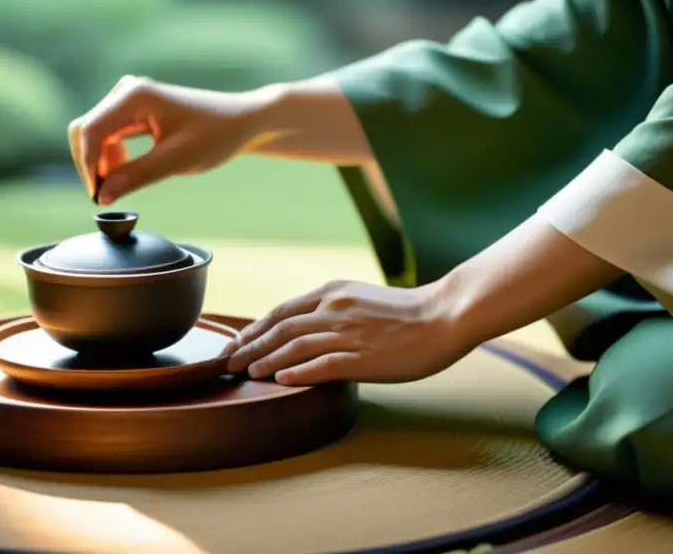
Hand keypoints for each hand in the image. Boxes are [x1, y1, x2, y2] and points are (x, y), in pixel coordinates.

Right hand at [68, 75, 269, 203]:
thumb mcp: (177, 161)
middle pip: (85, 130)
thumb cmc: (216, 135)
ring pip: (94, 134)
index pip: (91, 131)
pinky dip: (111, 156)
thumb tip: (102, 195)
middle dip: (91, 165)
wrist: (243, 121)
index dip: (89, 166)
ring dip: (101, 162)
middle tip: (109, 195)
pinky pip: (107, 134)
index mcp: (134, 96)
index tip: (98, 196)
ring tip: (126, 183)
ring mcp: (128, 98)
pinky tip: (128, 171)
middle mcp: (126, 90)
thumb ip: (137, 176)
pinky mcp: (133, 109)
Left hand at [224, 280, 470, 385]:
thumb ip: (333, 311)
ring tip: (246, 374)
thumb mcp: (361, 300)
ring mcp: (347, 333)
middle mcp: (334, 309)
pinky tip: (279, 380)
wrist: (444, 316)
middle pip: (280, 328)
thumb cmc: (407, 313)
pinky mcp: (363, 356)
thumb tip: (307, 329)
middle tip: (228, 363)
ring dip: (265, 360)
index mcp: (333, 293)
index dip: (255, 329)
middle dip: (250, 346)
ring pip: (294, 345)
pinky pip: (322, 364)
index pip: (282, 311)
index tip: (237, 344)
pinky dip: (297, 371)